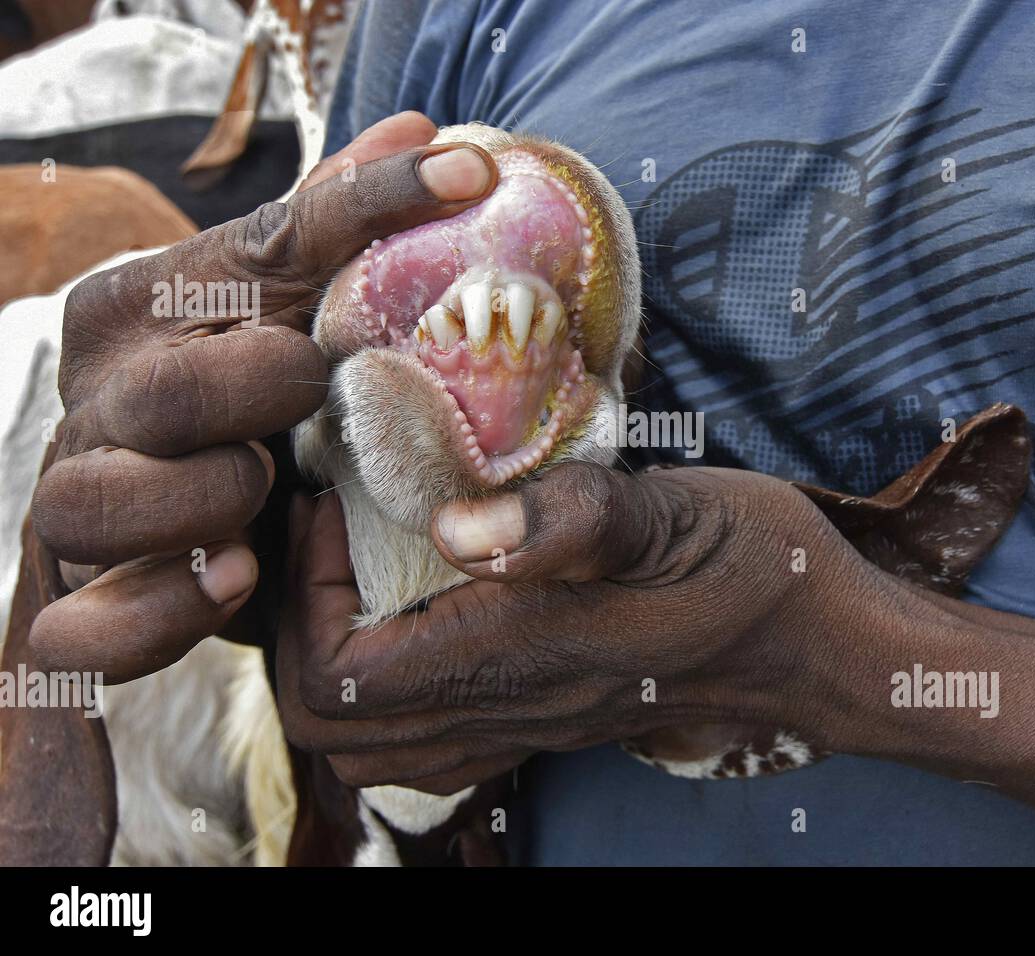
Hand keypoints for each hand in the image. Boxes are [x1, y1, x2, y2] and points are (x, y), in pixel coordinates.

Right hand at [28, 113, 497, 682]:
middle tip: (313, 394)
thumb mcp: (291, 312)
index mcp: (147, 305)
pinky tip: (230, 586)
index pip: (265, 241)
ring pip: (87, 504)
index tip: (472, 178)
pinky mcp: (72, 599)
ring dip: (194, 506)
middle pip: (159, 396)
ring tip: (262, 503)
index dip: (370, 210)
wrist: (178, 514)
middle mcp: (97, 397)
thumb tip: (426, 132)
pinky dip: (151, 618)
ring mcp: (76, 497)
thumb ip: (340, 231)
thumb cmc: (248, 399)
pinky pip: (80, 629)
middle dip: (251, 396)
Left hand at [277, 462, 871, 793]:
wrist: (821, 648)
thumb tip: (457, 524)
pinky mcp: (546, 720)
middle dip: (298, 626)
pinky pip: (425, 745)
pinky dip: (388, 694)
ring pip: (370, 746)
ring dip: (335, 662)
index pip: (342, 675)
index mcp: (524, 651)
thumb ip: (574, 520)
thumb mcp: (677, 514)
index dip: (307, 593)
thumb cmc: (756, 569)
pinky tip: (419, 619)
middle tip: (331, 535)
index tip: (338, 507)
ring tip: (360, 572)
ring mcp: (525, 724)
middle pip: (329, 725)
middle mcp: (509, 704)